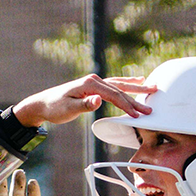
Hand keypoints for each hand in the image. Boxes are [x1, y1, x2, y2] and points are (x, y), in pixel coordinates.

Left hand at [11, 75, 154, 129]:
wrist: (43, 104)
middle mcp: (94, 80)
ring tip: (152, 88)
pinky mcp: (94, 87)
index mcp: (90, 84)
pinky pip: (114, 84)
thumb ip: (84, 105)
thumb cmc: (55, 107)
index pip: (114, 95)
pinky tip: (137, 81)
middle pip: (120, 89)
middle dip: (137, 99)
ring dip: (136, 88)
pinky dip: (127, 84)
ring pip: (120, 85)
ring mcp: (94, 82)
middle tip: (150, 109)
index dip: (127, 105)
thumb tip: (98, 100)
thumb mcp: (68, 108)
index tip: (137, 115)